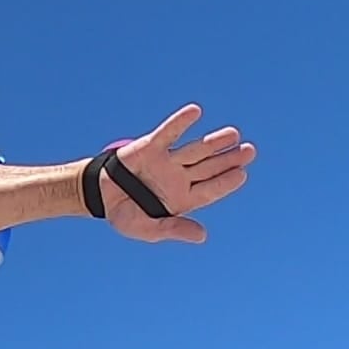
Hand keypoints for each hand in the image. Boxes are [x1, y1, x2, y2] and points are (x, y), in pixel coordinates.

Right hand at [99, 104, 255, 243]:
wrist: (98, 196)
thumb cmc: (125, 215)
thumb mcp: (147, 229)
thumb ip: (173, 229)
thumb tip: (202, 236)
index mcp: (183, 199)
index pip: (210, 190)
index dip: (226, 182)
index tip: (241, 174)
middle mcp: (180, 177)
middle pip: (210, 167)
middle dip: (229, 159)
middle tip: (250, 151)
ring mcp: (167, 161)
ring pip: (196, 149)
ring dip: (214, 142)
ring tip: (233, 135)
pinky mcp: (151, 146)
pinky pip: (168, 133)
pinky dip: (181, 122)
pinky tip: (196, 112)